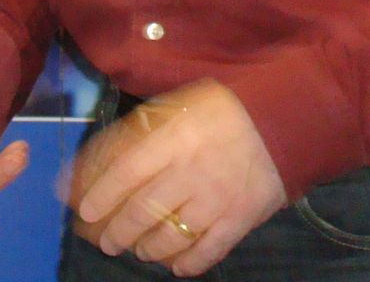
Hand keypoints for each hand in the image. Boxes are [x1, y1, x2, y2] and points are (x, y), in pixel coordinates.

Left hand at [70, 80, 286, 275]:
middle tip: (108, 242)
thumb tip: (109, 150)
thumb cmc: (226, 108)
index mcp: (175, 139)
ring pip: (171, 236)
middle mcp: (191, 172)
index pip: (127, 172)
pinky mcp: (240, 218)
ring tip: (140, 250)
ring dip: (149, 249)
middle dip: (118, 232)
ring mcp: (216, 199)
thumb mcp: (183, 104)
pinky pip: (209, 250)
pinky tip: (177, 266)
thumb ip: (148, 127)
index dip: (102, 195)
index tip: (85, 211)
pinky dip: (189, 263)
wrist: (284, 118)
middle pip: (144, 211)